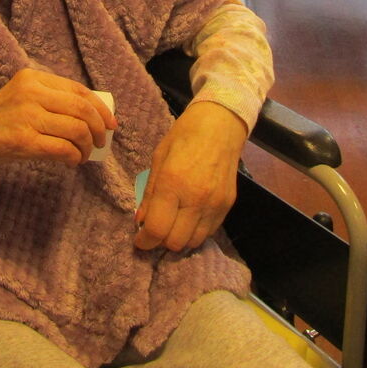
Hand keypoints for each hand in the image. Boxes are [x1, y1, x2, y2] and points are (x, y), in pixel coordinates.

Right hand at [0, 68, 115, 169]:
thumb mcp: (23, 97)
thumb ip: (51, 100)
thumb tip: (93, 117)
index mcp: (33, 78)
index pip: (78, 90)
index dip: (100, 108)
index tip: (110, 123)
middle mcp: (31, 92)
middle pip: (81, 109)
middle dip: (99, 128)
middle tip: (101, 141)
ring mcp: (26, 116)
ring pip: (76, 130)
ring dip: (87, 146)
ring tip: (84, 154)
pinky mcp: (23, 140)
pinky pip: (62, 149)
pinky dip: (74, 157)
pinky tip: (72, 161)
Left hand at [134, 101, 247, 251]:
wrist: (220, 125)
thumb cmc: (184, 137)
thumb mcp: (158, 159)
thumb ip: (150, 193)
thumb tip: (141, 220)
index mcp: (173, 184)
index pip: (157, 229)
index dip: (144, 241)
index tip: (139, 240)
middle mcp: (196, 198)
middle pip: (175, 242)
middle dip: (160, 241)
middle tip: (155, 229)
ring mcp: (214, 204)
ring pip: (193, 242)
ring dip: (179, 238)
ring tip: (172, 224)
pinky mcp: (227, 205)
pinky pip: (209, 232)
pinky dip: (196, 232)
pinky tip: (188, 218)